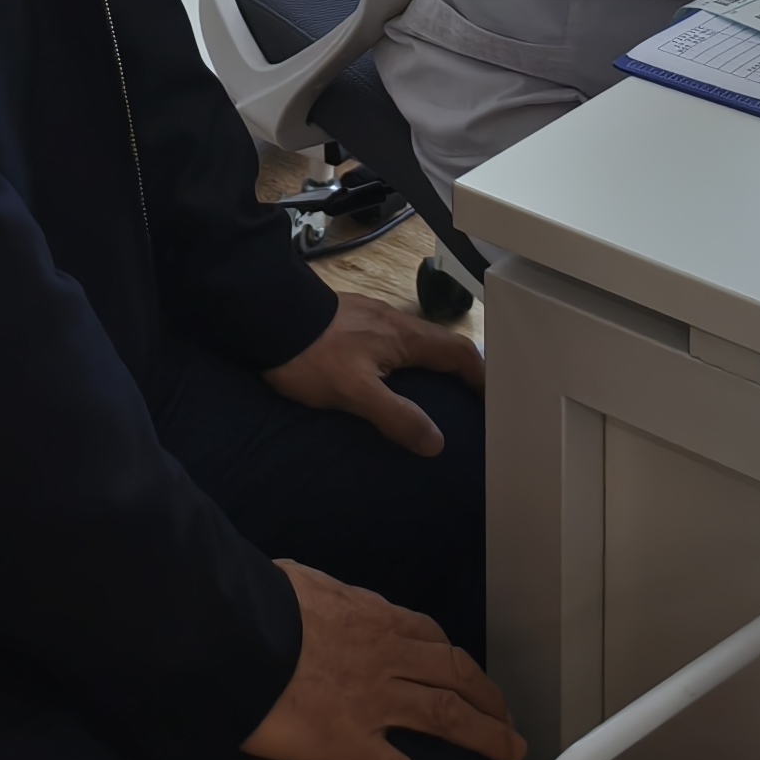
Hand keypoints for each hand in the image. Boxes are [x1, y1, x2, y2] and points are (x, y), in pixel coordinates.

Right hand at [242, 560, 525, 759]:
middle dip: (486, 696)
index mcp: (371, 616)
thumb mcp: (297, 584)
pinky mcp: (350, 740)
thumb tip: (308, 596)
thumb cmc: (258, 602)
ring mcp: (373, 699)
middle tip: (506, 718)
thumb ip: (316, 597)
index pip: (427, 635)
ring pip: (446, 714)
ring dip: (485, 735)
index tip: (463, 673)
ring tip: (510, 753)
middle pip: (453, 673)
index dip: (452, 658)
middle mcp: (385, 655)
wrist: (235, 629)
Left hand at [262, 291, 485, 455]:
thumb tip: (436, 443)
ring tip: (432, 396)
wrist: (267, 316)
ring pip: (416, 343)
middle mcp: (395, 323)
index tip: (492, 399)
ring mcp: (372, 319)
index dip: (481, 376)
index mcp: (405, 338)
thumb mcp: (356, 393)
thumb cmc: (312, 355)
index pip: (459, 353)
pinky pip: (392, 342)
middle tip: (468, 401)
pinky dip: (404, 362)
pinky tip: (389, 379)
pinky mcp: (351, 320)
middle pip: (441, 346)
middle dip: (460, 371)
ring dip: (431, 366)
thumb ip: (397, 417)